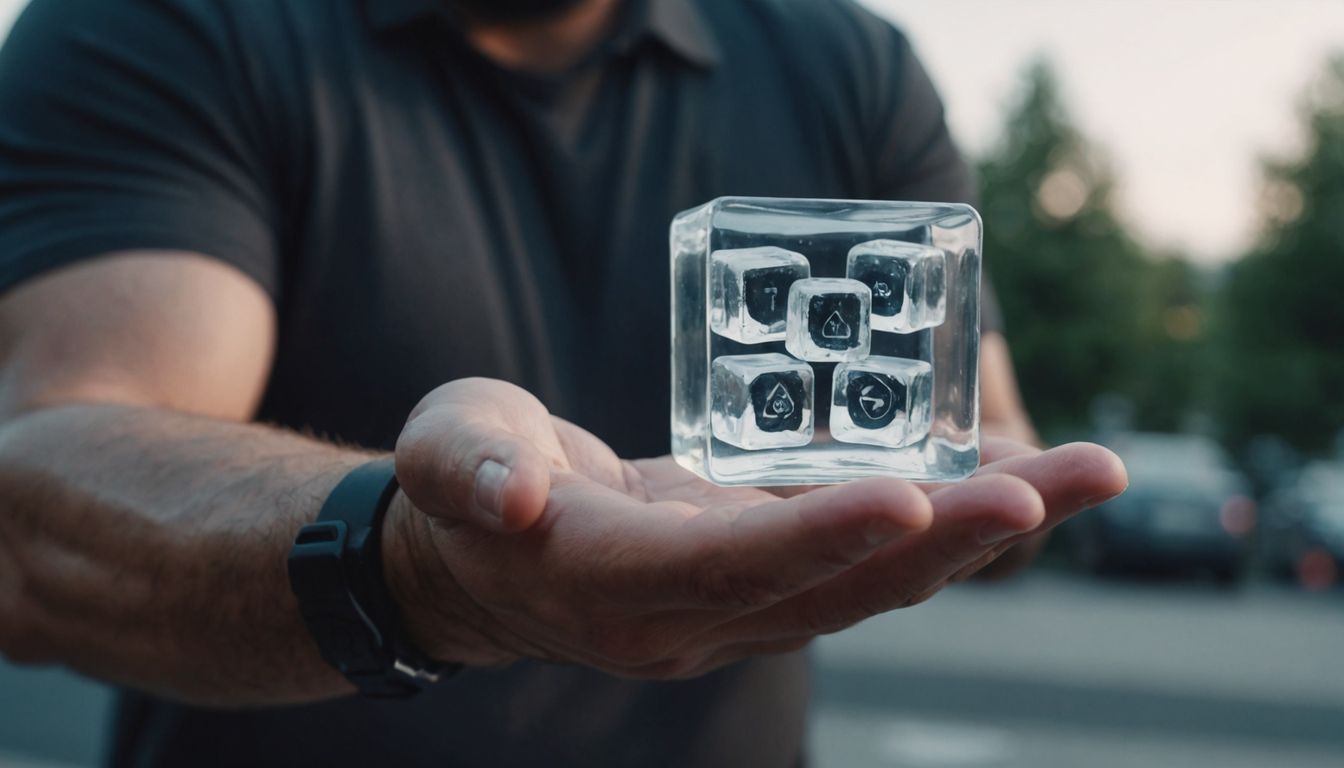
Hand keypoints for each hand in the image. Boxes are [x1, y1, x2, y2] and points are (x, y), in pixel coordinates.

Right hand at [385, 378, 1126, 677]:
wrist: (483, 554)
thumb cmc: (464, 489)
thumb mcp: (446, 454)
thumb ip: (468, 466)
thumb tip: (508, 491)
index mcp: (615, 582)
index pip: (732, 567)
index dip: (819, 537)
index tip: (914, 494)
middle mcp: (693, 617)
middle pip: (839, 589)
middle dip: (955, 539)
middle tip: (1067, 482)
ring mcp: (737, 606)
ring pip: (873, 582)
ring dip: (980, 534)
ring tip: (1083, 475)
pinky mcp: (763, 576)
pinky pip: (865, 560)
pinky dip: (943, 526)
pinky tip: (1015, 480)